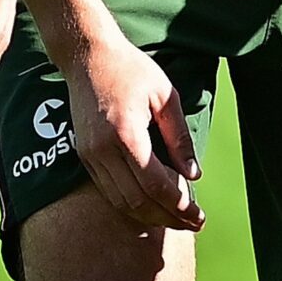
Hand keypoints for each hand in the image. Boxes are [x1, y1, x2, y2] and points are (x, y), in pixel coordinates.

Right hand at [58, 26, 205, 232]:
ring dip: (149, 217)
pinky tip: (151, 207)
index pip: (155, 183)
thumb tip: (194, 174)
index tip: (198, 215)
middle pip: (137, 200)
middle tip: (193, 224)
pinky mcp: (84, 156)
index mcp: (126, 133)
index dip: (178, 204)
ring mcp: (89, 155)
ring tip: (176, 221)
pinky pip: (109, 191)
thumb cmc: (131, 69)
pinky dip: (131, 205)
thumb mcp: (165, 95)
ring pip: (120, 202)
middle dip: (167, 217)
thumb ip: (179, 137)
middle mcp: (103, 150)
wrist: (87, 56)